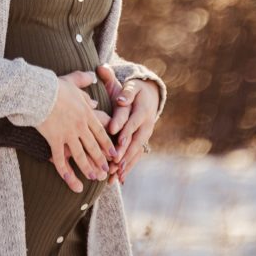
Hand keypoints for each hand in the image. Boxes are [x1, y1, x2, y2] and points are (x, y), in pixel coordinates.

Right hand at [37, 71, 115, 192]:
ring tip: (94, 178)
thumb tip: (93, 78)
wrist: (38, 91)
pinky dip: (68, 174)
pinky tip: (73, 183)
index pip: (101, 132)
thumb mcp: (72, 80)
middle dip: (101, 160)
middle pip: (94, 146)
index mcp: (86, 112)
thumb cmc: (54, 85)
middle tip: (106, 170)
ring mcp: (68, 134)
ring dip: (88, 168)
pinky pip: (62, 161)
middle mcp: (80, 125)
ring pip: (81, 156)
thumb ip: (83, 80)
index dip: (107, 144)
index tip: (113, 154)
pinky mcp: (55, 140)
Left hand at [96, 64, 159, 183]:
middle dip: (124, 150)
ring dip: (126, 163)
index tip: (113, 132)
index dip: (123, 125)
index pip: (132, 118)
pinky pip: (135, 157)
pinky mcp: (142, 143)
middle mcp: (146, 123)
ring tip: (115, 175)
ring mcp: (145, 135)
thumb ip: (114, 81)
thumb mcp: (126, 84)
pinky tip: (119, 180)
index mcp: (141, 108)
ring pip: (136, 151)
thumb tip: (106, 75)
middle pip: (135, 139)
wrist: (149, 98)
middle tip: (114, 160)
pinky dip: (128, 168)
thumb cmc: (131, 90)